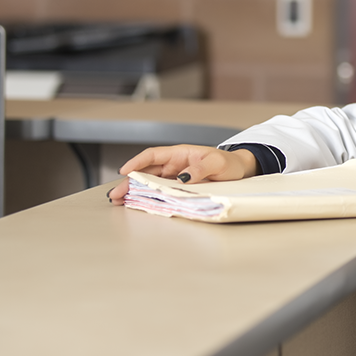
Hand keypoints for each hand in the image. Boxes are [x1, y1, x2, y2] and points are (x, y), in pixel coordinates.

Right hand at [106, 145, 257, 204]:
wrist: (240, 171)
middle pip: (146, 171)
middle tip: (116, 194)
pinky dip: (148, 196)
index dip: (137, 162)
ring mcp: (175, 176)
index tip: (125, 171)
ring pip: (150, 182)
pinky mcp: (179, 187)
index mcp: (180, 153)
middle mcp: (175, 164)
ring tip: (120, 200)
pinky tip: (137, 202)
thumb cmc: (229, 163)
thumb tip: (181, 178)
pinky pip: (161, 191)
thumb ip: (199, 169)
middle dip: (129, 181)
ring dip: (135, 190)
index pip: (153, 155)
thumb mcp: (216, 163)